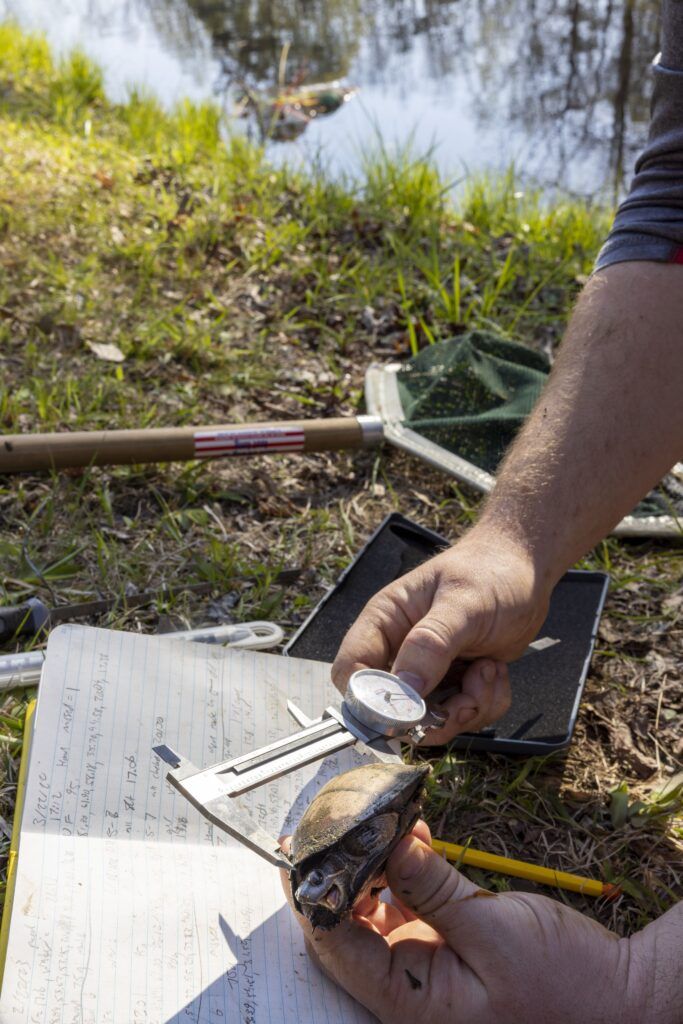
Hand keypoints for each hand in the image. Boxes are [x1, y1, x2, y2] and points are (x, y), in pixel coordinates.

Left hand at [282, 821, 634, 1023]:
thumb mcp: (494, 929)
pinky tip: (413, 838)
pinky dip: (404, 871)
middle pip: (346, 928)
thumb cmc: (564, 985)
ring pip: (373, 913)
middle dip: (338, 873)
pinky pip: (407, 906)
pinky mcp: (443, 949)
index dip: (312, 895)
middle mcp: (407, 989)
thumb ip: (432, 888)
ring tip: (374, 822)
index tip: (301, 847)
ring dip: (371, 866)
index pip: (334, 944)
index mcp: (409, 1002)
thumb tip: (385, 843)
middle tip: (334, 822)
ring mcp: (424, 968)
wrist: (618, 1001)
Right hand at [332, 527, 550, 741]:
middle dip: (432, 713)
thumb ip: (431, 643)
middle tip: (467, 697)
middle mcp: (400, 650)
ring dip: (466, 707)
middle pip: (391, 709)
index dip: (369, 699)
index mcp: (385, 622)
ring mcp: (428, 671)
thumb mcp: (463, 603)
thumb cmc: (490, 573)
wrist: (526, 573)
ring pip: (430, 720)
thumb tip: (404, 688)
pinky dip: (485, 703)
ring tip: (488, 670)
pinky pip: (462, 716)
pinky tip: (495, 669)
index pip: (350, 670)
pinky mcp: (455, 683)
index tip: (409, 710)